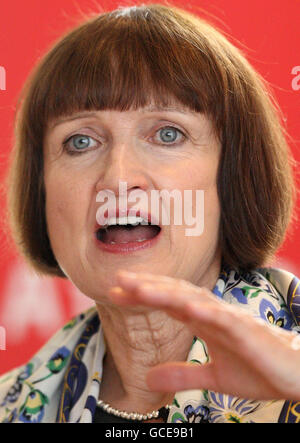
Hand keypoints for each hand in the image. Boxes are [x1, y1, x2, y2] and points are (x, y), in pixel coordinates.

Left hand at [109, 270, 299, 401]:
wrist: (298, 376)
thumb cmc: (260, 370)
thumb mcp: (214, 377)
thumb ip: (182, 373)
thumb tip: (147, 376)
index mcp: (206, 321)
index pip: (168, 303)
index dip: (142, 296)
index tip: (114, 291)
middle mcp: (215, 315)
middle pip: (176, 295)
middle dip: (146, 286)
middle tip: (117, 278)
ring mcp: (232, 321)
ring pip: (195, 301)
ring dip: (167, 293)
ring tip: (140, 288)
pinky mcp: (249, 334)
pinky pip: (226, 320)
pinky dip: (207, 312)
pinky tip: (187, 307)